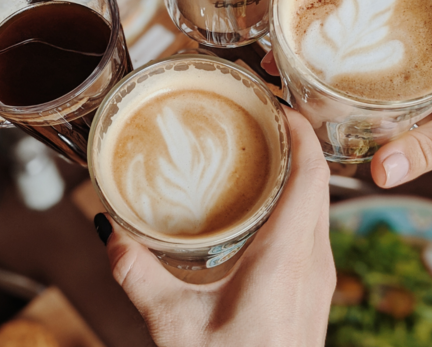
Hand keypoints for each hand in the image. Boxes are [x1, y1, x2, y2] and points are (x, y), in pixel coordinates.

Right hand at [97, 109, 334, 346]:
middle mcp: (314, 261)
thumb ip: (139, 276)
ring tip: (267, 147)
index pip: (311, 177)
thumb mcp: (176, 326)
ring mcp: (320, 275)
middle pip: (319, 182)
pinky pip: (315, 224)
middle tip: (265, 116)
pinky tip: (271, 197)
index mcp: (286, 259)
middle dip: (299, 141)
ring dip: (301, 168)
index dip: (302, 133)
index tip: (280, 105)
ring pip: (320, 203)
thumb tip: (111, 234)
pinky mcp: (315, 286)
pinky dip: (300, 196)